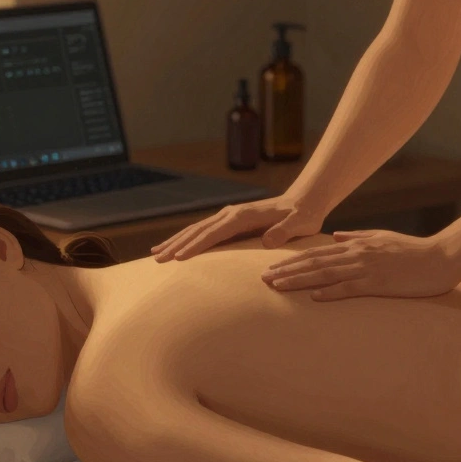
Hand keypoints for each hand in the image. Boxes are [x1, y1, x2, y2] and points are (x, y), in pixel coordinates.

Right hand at [151, 195, 324, 261]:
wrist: (304, 201)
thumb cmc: (304, 216)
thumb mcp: (301, 224)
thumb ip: (285, 232)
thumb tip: (267, 241)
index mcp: (243, 216)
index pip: (214, 233)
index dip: (196, 246)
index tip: (178, 258)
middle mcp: (231, 214)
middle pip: (197, 230)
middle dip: (176, 245)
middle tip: (156, 260)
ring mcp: (228, 216)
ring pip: (196, 229)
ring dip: (176, 242)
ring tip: (155, 254)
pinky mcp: (230, 222)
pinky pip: (203, 231)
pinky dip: (186, 239)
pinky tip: (175, 247)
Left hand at [260, 229, 460, 300]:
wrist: (441, 257)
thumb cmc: (412, 250)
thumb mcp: (381, 237)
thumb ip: (356, 237)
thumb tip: (335, 237)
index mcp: (355, 245)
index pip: (316, 253)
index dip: (292, 261)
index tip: (271, 267)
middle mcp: (356, 255)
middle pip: (314, 263)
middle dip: (286, 271)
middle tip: (263, 279)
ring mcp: (367, 268)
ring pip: (325, 275)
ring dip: (299, 280)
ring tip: (278, 287)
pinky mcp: (379, 282)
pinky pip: (350, 288)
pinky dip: (330, 292)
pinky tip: (313, 297)